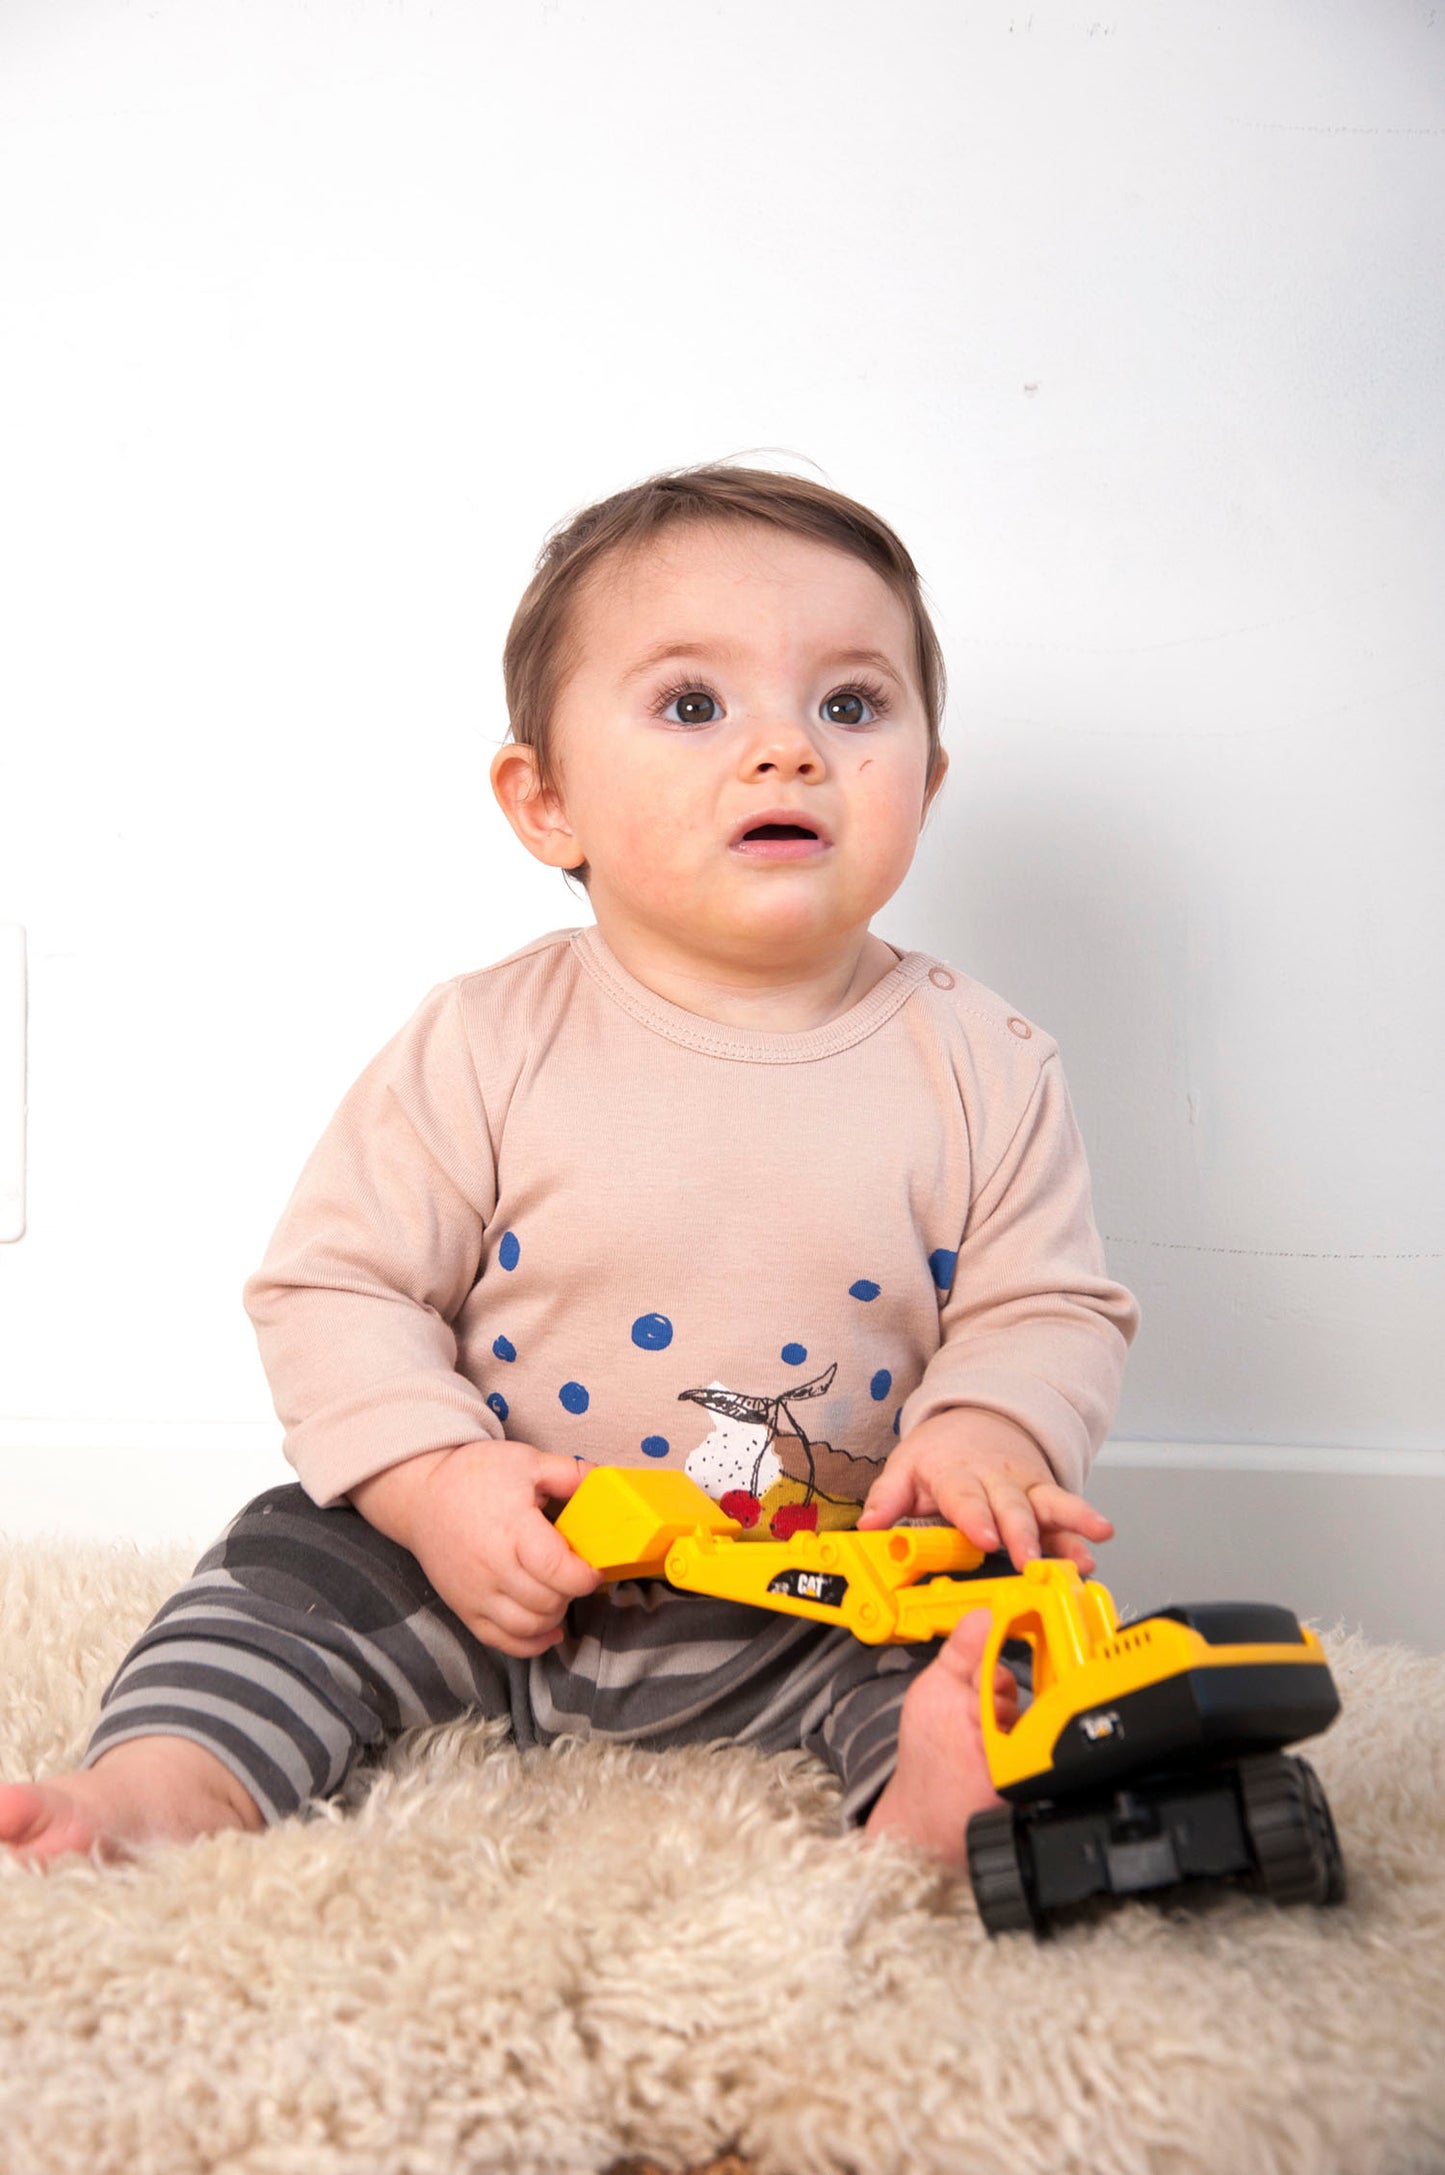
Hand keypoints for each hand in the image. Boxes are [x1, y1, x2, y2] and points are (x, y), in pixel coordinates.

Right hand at [356, 1439, 601, 1655]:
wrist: (422, 1496)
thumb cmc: (474, 1476)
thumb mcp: (525, 1461)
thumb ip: (569, 1473)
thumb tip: (605, 1481)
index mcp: (513, 1530)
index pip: (558, 1570)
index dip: (585, 1576)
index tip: (594, 1567)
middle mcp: (493, 1568)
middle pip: (548, 1601)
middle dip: (571, 1591)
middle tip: (573, 1572)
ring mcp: (476, 1593)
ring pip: (529, 1626)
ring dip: (554, 1614)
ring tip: (557, 1591)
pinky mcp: (465, 1609)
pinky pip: (502, 1641)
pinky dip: (531, 1643)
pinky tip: (548, 1628)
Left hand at [856, 1409, 1112, 1573]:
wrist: (979, 1418)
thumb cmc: (941, 1452)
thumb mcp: (905, 1467)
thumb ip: (887, 1498)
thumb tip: (868, 1526)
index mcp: (957, 1475)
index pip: (965, 1497)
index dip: (974, 1518)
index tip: (984, 1538)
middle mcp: (997, 1480)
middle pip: (1012, 1507)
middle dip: (1022, 1533)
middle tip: (1028, 1557)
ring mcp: (1026, 1488)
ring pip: (1051, 1504)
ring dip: (1072, 1522)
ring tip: (1094, 1536)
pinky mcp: (1046, 1497)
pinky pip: (1065, 1516)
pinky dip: (1080, 1534)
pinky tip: (1093, 1551)